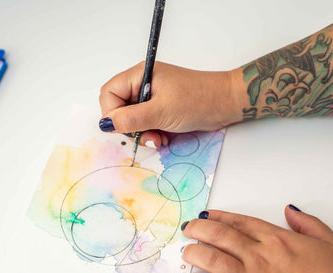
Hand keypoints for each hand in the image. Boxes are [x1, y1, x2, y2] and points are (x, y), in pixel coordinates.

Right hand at [99, 62, 244, 146]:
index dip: (112, 113)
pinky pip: (146, 123)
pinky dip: (152, 133)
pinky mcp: (161, 108)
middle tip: (146, 135)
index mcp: (140, 75)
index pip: (109, 93)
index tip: (125, 128)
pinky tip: (163, 137)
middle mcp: (143, 83)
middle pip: (119, 108)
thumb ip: (130, 119)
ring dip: (142, 133)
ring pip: (132, 119)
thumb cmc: (199, 100)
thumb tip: (105, 124)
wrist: (227, 103)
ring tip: (158, 138)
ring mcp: (152, 96)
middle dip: (130, 126)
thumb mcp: (161, 112)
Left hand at [179, 205, 332, 272]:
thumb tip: (291, 211)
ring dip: (193, 251)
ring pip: (211, 258)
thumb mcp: (331, 244)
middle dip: (198, 228)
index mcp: (276, 240)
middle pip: (219, 235)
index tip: (207, 215)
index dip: (219, 217)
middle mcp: (259, 256)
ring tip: (186, 249)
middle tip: (188, 228)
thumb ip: (308, 223)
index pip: (239, 222)